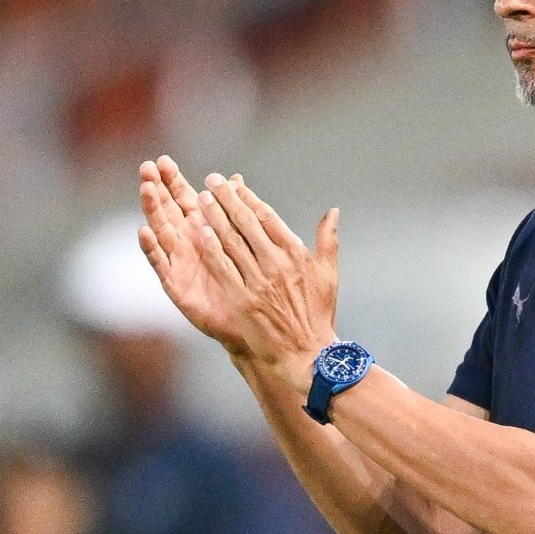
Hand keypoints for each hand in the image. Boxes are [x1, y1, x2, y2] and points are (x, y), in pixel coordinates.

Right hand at [138, 156, 249, 354]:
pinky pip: (162, 265)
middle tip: (146, 167)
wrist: (253, 322)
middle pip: (168, 210)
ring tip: (145, 190)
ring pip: (162, 232)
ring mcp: (180, 263)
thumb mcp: (251, 242)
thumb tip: (237, 179)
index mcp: (206, 230)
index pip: (185, 199)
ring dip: (152, 211)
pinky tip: (144, 232)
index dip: (173, 181)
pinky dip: (152, 248)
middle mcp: (188, 243)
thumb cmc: (252, 282)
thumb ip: (240, 211)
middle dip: (156, 189)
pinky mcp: (177, 285)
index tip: (163, 160)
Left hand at [195, 172, 340, 394]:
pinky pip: (223, 268)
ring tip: (200, 200)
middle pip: (246, 223)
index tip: (233, 182)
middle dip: (226, 199)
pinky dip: (211, 248)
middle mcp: (277, 264)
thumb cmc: (318, 314)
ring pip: (232, 241)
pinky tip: (200, 233)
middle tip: (211, 181)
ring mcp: (259, 281)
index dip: (247, 197)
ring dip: (214, 217)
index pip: (267, 217)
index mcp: (297, 254)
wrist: (308, 353)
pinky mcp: (243, 299)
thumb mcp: (329, 274)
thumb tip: (334, 212)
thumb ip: (328, 240)